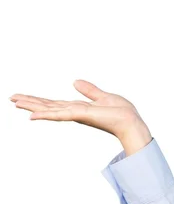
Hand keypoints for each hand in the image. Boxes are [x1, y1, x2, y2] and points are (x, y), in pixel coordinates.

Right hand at [10, 80, 151, 155]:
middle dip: (30, 102)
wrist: (131, 121)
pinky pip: (60, 114)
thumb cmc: (121, 112)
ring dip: (32, 105)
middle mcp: (74, 112)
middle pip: (48, 106)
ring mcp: (76, 114)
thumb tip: (75, 82)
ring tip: (15, 102)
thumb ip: (89, 90)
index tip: (23, 97)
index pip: (55, 103)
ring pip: (49, 109)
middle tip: (11, 98)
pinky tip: (32, 115)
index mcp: (78, 108)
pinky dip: (46, 114)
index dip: (39, 100)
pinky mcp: (81, 115)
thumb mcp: (103, 96)